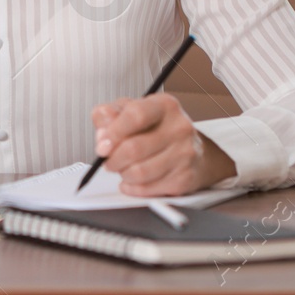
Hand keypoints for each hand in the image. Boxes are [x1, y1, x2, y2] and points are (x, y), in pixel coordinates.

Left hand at [91, 94, 235, 195]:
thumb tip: (102, 133)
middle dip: (113, 159)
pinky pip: (147, 189)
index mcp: (164, 105)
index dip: (113, 132)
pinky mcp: (184, 178)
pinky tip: (133, 181)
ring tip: (123, 168)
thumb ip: (110, 115)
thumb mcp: (131, 110)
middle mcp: (179, 127)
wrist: (192, 149)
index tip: (102, 143)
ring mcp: (184, 154)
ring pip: (139, 172)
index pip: (136, 115)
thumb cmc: (157, 128)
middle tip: (108, 160)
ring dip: (123, 174)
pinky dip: (132, 188)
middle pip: (134, 148)